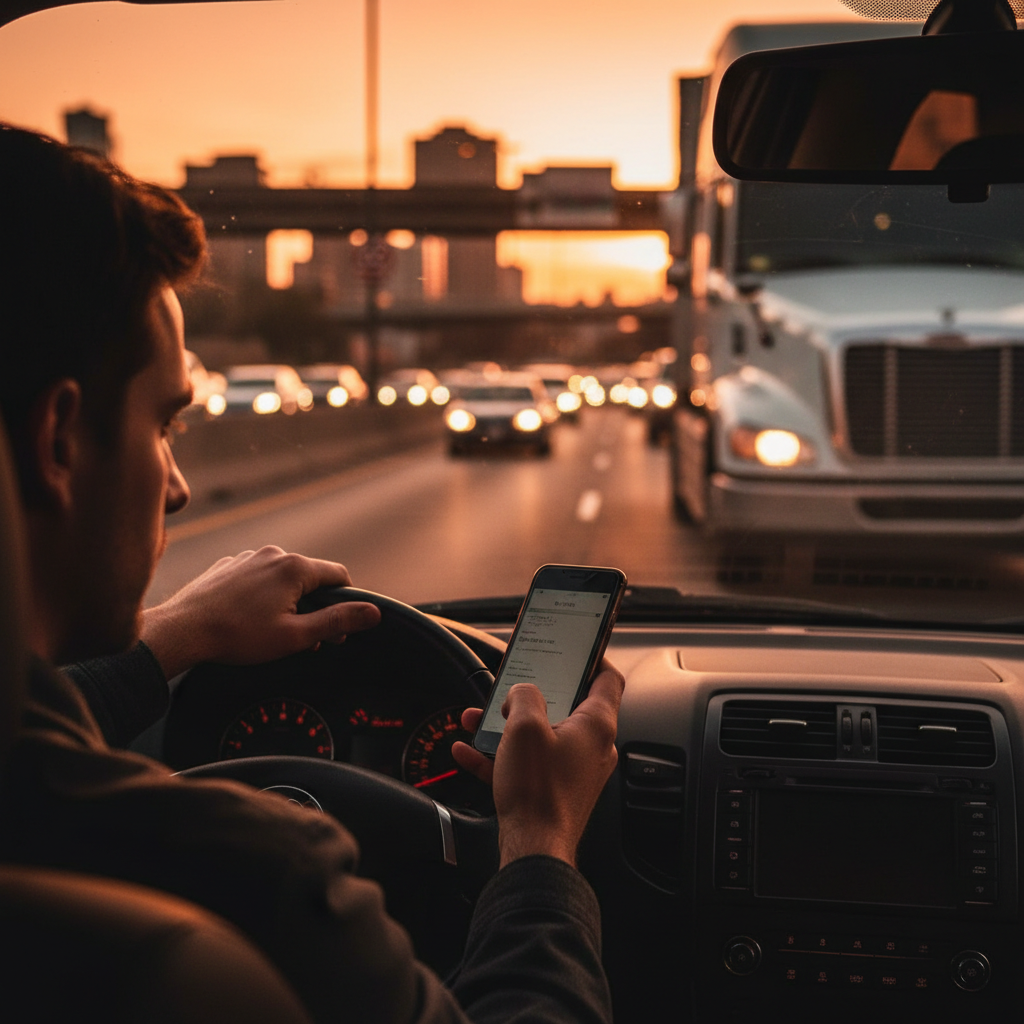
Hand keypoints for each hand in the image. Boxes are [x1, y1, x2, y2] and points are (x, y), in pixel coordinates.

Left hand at [141, 546, 380, 678]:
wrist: (182, 630)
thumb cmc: (239, 636)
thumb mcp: (296, 636)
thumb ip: (337, 621)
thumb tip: (373, 612)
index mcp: (295, 567)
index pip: (339, 576)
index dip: (345, 602)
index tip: (336, 628)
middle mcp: (274, 554)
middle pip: (311, 578)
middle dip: (314, 607)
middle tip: (304, 639)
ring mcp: (249, 557)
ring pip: (284, 579)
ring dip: (288, 602)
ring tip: (272, 632)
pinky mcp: (229, 566)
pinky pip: (259, 578)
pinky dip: (263, 596)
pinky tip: (249, 620)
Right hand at [451, 661, 623, 868]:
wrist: (534, 850)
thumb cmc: (538, 791)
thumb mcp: (524, 727)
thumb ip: (524, 696)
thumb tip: (522, 693)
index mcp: (596, 724)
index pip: (607, 678)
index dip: (591, 657)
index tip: (573, 648)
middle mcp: (592, 746)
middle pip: (566, 705)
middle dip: (530, 694)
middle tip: (511, 684)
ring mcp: (574, 770)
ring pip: (541, 735)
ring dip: (507, 725)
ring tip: (476, 720)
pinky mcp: (555, 790)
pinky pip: (527, 763)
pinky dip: (501, 755)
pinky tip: (468, 752)